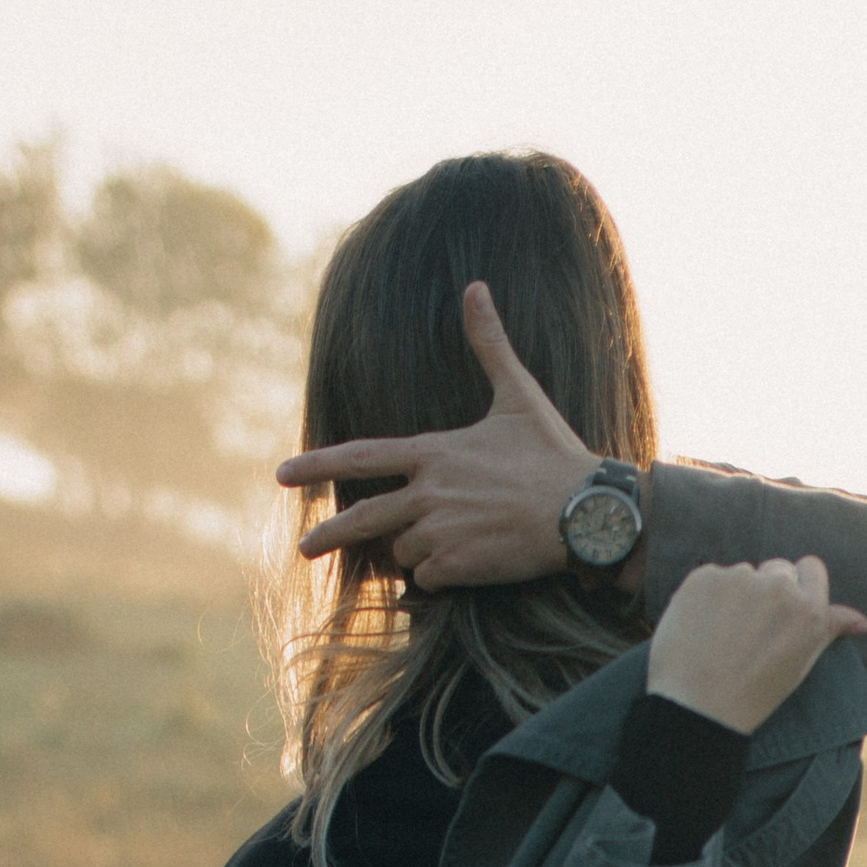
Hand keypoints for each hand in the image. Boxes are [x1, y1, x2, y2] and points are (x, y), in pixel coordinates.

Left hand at [276, 281, 592, 585]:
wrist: (584, 511)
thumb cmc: (553, 454)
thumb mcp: (519, 394)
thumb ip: (489, 345)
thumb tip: (475, 287)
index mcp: (435, 452)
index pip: (362, 456)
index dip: (317, 464)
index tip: (282, 475)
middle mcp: (429, 492)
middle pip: (363, 518)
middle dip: (328, 535)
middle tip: (305, 547)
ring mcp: (441, 531)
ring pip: (403, 552)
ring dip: (416, 552)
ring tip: (456, 541)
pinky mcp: (458, 566)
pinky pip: (429, 579)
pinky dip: (440, 576)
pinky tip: (469, 566)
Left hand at [645, 558, 866, 734]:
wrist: (699, 708)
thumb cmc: (754, 692)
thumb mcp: (801, 663)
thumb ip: (830, 630)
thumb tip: (863, 622)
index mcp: (809, 610)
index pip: (811, 568)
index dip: (797, 585)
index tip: (782, 607)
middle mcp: (779, 587)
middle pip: (778, 569)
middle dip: (768, 590)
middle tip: (751, 630)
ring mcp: (740, 578)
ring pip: (742, 575)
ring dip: (736, 594)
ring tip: (722, 635)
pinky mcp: (705, 577)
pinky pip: (711, 578)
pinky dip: (706, 597)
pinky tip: (701, 628)